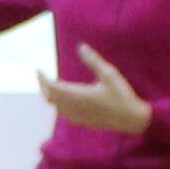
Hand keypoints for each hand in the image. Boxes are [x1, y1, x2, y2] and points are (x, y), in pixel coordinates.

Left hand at [37, 46, 153, 134]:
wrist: (132, 119)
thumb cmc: (122, 96)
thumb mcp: (109, 74)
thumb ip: (93, 61)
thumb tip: (81, 46)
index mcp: (79, 95)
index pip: (52, 87)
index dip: (42, 79)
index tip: (38, 69)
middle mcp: (74, 107)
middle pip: (50, 97)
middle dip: (43, 86)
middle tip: (40, 75)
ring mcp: (78, 116)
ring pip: (56, 106)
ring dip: (50, 95)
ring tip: (50, 85)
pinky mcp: (82, 121)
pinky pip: (63, 113)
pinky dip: (58, 104)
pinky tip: (63, 99)